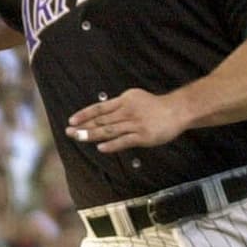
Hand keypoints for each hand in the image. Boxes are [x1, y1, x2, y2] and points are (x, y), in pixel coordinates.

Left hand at [65, 88, 190, 151]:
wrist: (178, 110)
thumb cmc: (154, 106)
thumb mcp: (135, 98)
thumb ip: (118, 106)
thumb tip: (99, 113)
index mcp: (124, 101)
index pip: (100, 108)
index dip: (84, 114)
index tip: (71, 121)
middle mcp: (127, 111)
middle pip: (101, 120)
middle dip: (84, 127)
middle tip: (69, 132)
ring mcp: (135, 124)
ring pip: (110, 130)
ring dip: (92, 135)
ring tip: (78, 138)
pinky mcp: (143, 136)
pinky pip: (124, 141)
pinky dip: (112, 145)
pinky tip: (100, 148)